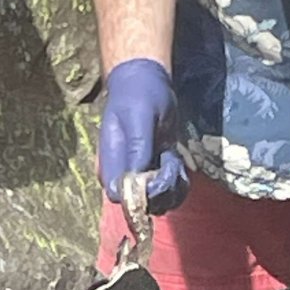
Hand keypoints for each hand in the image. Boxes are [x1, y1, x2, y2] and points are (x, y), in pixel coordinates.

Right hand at [99, 58, 189, 214]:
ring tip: (171, 157)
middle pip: (143, 205)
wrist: (145, 85)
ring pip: (159, 203)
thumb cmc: (139, 97)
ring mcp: (139, 178)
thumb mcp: (140, 117)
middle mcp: (122, 176)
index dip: (142, 195)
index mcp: (110, 164)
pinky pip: (170, 194)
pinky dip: (179, 183)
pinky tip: (176, 161)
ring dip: (174, 186)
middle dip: (163, 189)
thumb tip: (137, 179)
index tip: (156, 172)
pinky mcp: (154, 175)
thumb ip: (138, 148)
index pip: (121, 198)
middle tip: (169, 160)